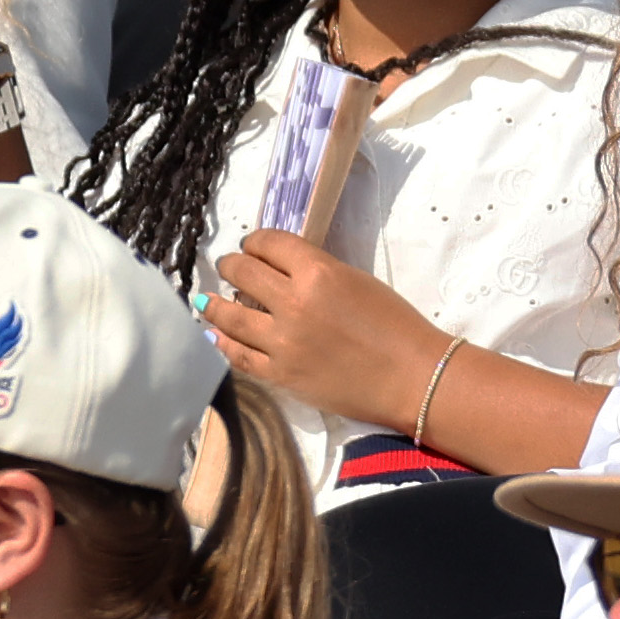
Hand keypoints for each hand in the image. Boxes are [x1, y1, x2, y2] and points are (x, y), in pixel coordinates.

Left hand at [204, 230, 452, 428]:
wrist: (412, 377)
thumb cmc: (396, 325)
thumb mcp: (357, 280)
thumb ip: (317, 273)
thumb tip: (283, 271)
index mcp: (318, 272)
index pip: (270, 243)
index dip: (256, 240)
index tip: (252, 245)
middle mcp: (294, 303)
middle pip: (244, 273)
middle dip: (232, 265)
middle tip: (229, 266)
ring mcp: (283, 342)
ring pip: (231, 315)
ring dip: (215, 304)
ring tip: (206, 300)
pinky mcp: (282, 375)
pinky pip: (240, 356)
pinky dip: (223, 343)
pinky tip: (213, 336)